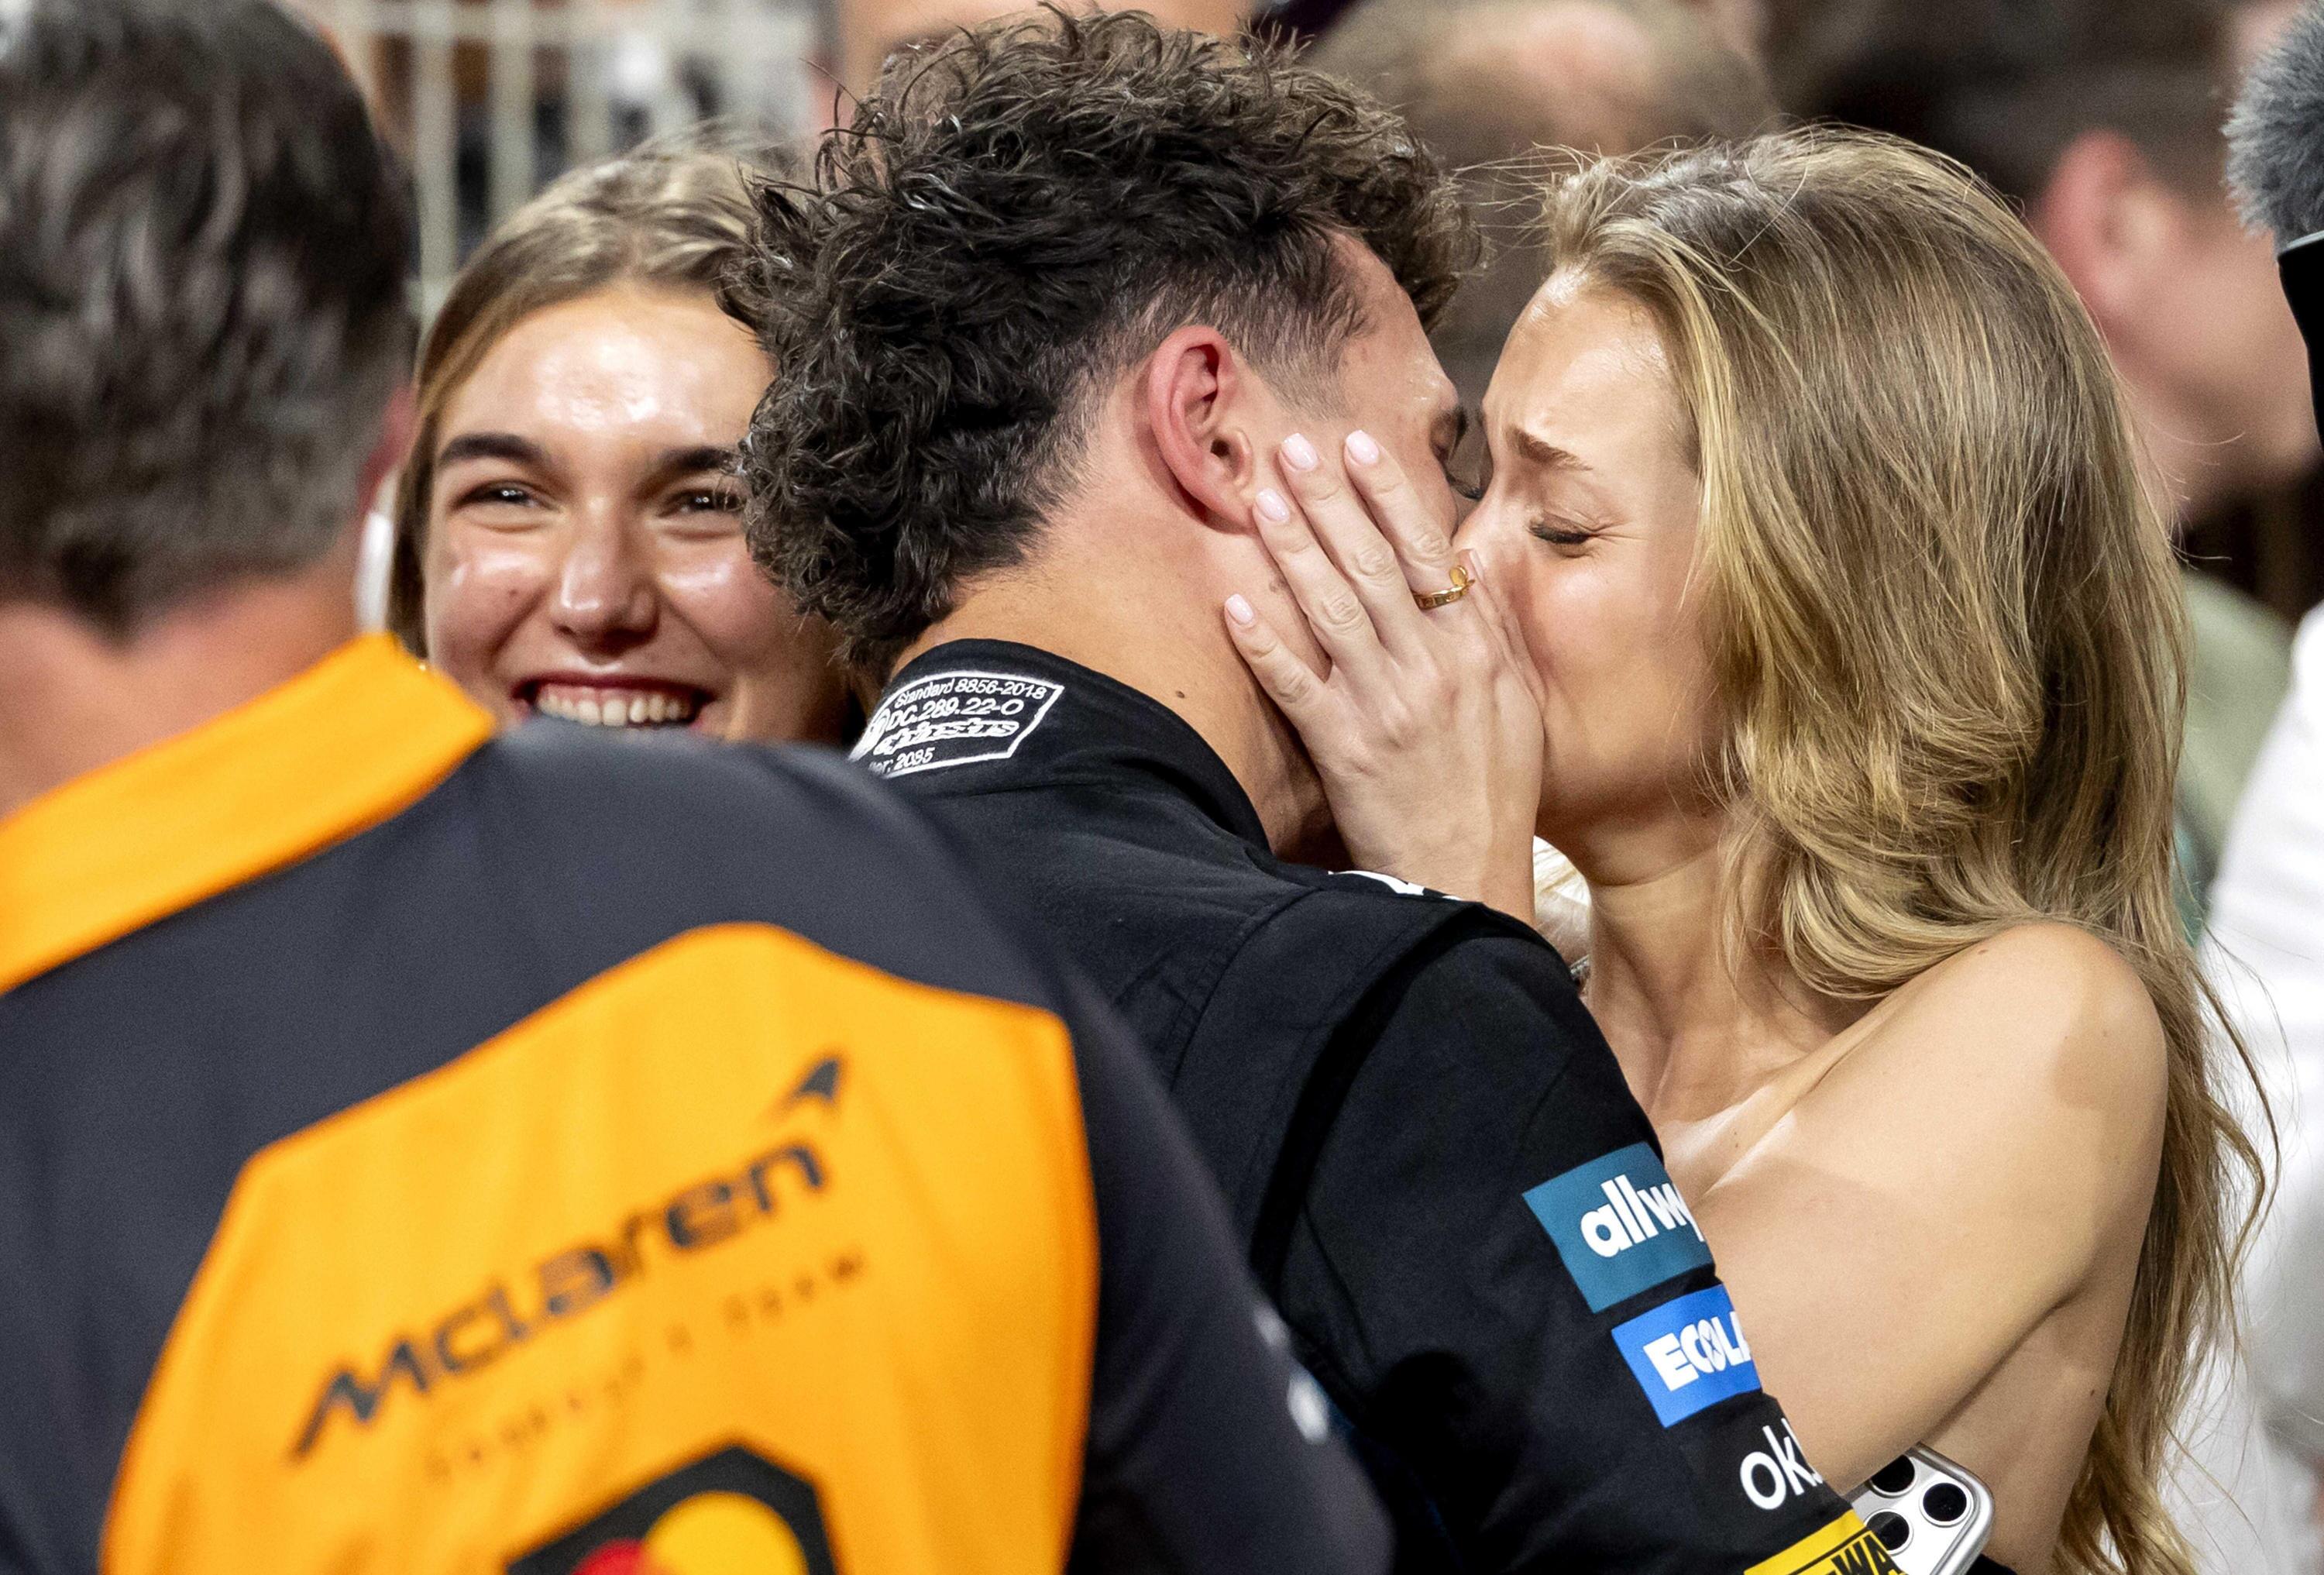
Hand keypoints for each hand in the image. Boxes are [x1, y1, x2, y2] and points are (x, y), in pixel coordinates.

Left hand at [1224, 430, 1544, 923]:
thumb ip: (1493, 631)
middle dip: (1330, 500)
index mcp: (1477, 651)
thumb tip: (1469, 563)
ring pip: (1333, 610)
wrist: (1468, 874)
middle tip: (1291, 448)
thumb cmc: (1495, 792)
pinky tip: (1234, 603)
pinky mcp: (1345, 748)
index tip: (1357, 443)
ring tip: (1260, 499)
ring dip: (1294, 549)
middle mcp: (1434, 668)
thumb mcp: (1517, 704)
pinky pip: (1297, 684)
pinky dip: (1265, 642)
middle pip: (1373, 565)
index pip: (1428, 553)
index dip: (1388, 494)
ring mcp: (1387, 706)